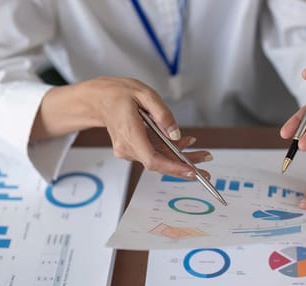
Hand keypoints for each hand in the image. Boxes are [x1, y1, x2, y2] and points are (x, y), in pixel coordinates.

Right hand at [33, 76, 210, 178]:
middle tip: (207, 169)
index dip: (173, 168)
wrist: (98, 99)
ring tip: (203, 155)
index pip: (153, 159)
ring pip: (159, 160)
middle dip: (185, 166)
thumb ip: (162, 114)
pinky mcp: (132, 149)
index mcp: (130, 133)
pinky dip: (171, 151)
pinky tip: (186, 144)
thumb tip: (176, 133)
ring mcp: (128, 150)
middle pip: (159, 163)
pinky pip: (154, 154)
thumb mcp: (145, 94)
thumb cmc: (119, 93)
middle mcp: (127, 147)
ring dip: (181, 158)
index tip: (192, 171)